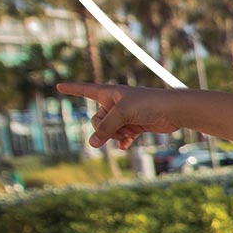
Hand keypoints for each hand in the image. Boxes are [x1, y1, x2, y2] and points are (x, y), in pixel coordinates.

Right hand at [58, 83, 181, 149]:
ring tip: (127, 136)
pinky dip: (122, 141)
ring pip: (108, 130)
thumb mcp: (122, 114)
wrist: (173, 111)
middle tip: (119, 128)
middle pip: (97, 119)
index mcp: (109, 93)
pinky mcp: (135, 125)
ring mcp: (124, 115)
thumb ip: (105, 128)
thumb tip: (93, 144)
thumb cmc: (148, 104)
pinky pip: (120, 136)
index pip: (85, 90)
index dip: (72, 89)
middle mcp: (115, 103)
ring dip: (115, 136)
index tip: (58, 86)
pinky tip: (126, 145)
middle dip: (104, 128)